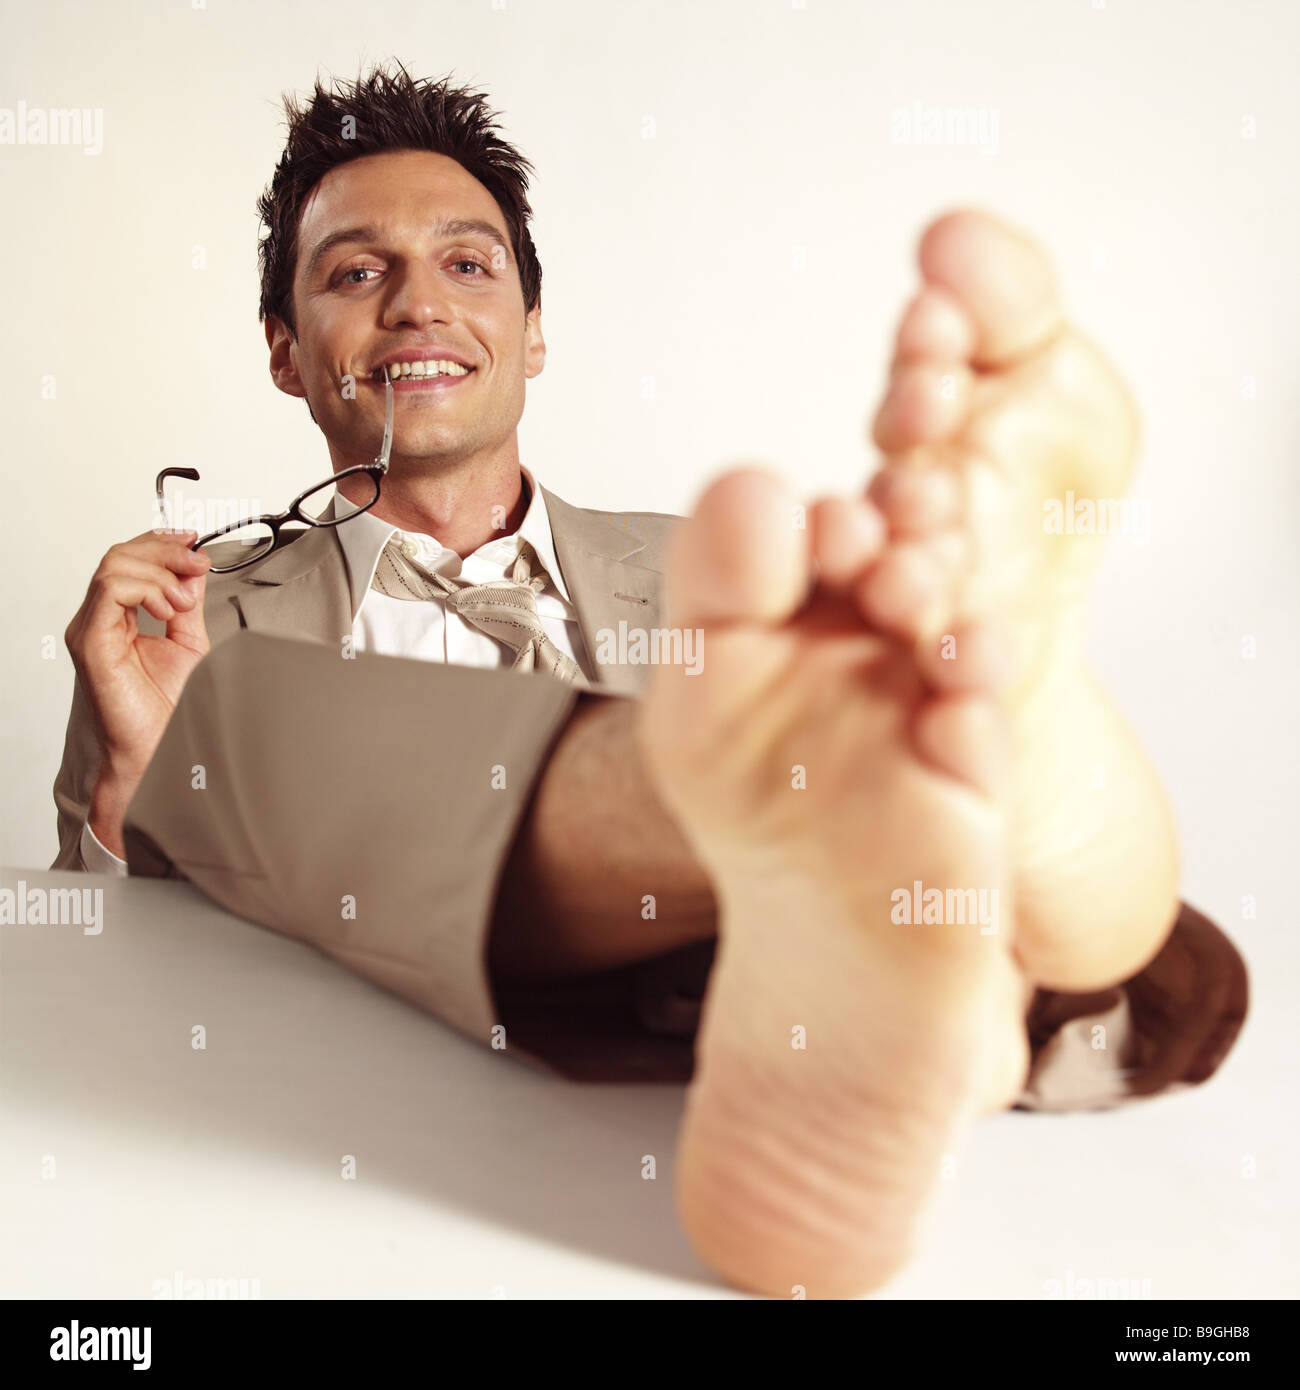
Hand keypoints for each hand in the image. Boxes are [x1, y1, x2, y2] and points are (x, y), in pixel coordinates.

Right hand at [64, 529, 211, 855]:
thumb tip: (193, 571)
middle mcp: (99, 619)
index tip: (196, 543)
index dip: (162, 543)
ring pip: (114, 567)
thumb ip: (187, 604)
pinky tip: (169, 608)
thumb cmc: (168, 706)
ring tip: (184, 599)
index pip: (130, 560)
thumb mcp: (188, 641)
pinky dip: (146, 589)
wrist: (160, 746)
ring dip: (159, 572)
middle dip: (165, 551)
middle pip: (120, 555)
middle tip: (198, 562)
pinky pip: (110, 592)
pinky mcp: (91, 642)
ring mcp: (90, 629)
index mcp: (119, 616)